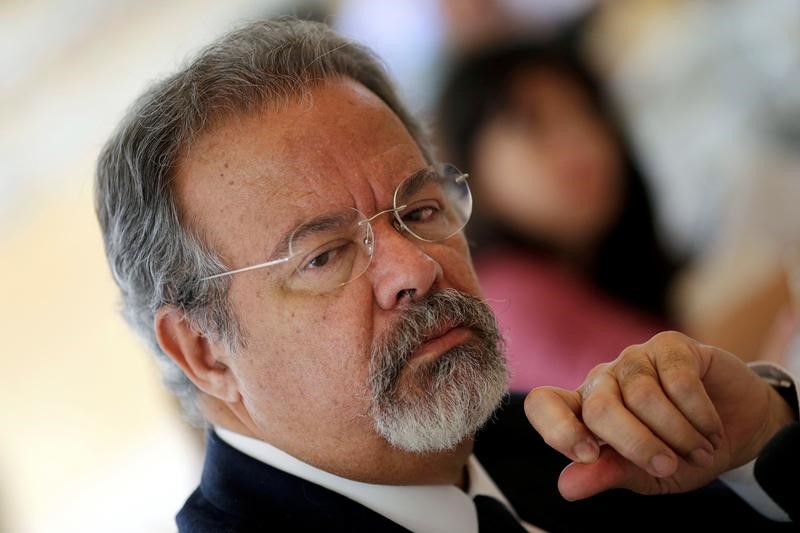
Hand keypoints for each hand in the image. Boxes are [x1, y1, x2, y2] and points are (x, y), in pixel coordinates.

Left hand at [524, 331, 794, 499]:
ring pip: (642, 395)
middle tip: (668, 466)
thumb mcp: (645, 476)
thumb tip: (566, 487)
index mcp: (583, 413)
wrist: (739, 431)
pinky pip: (677, 379)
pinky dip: (699, 414)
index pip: (542, 404)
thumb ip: (606, 474)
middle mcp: (602, 380)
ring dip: (679, 435)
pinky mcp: (669, 345)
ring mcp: (634, 359)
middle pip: (599, 407)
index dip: (558, 428)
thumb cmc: (681, 455)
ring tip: (701, 453)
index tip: (591, 455)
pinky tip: (711, 429)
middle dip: (638, 445)